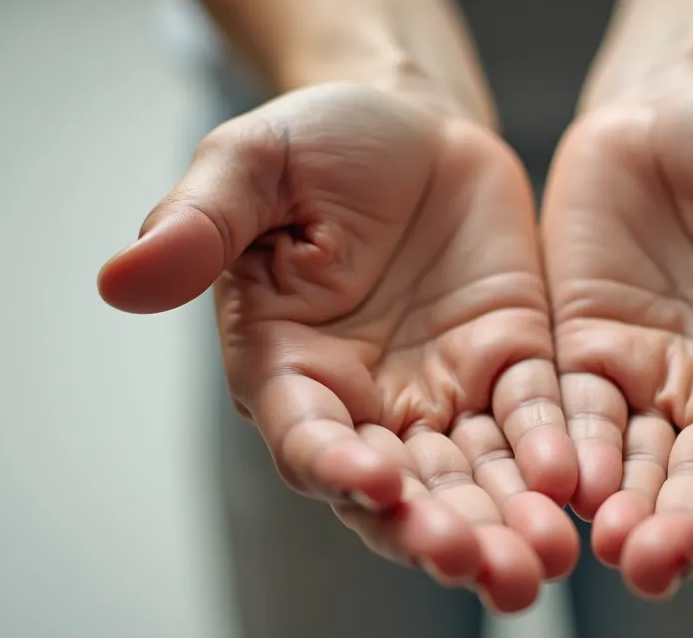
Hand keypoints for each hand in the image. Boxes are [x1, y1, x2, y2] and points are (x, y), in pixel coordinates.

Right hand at [98, 83, 578, 612]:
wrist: (413, 123)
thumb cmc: (318, 143)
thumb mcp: (251, 163)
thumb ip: (199, 222)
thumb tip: (119, 277)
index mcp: (288, 366)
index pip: (309, 438)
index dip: (337, 467)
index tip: (374, 483)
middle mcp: (365, 401)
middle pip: (400, 491)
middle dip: (437, 533)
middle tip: (482, 569)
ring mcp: (443, 391)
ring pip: (472, 476)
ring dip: (505, 522)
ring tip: (541, 562)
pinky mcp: (510, 364)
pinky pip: (533, 419)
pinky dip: (552, 454)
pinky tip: (573, 485)